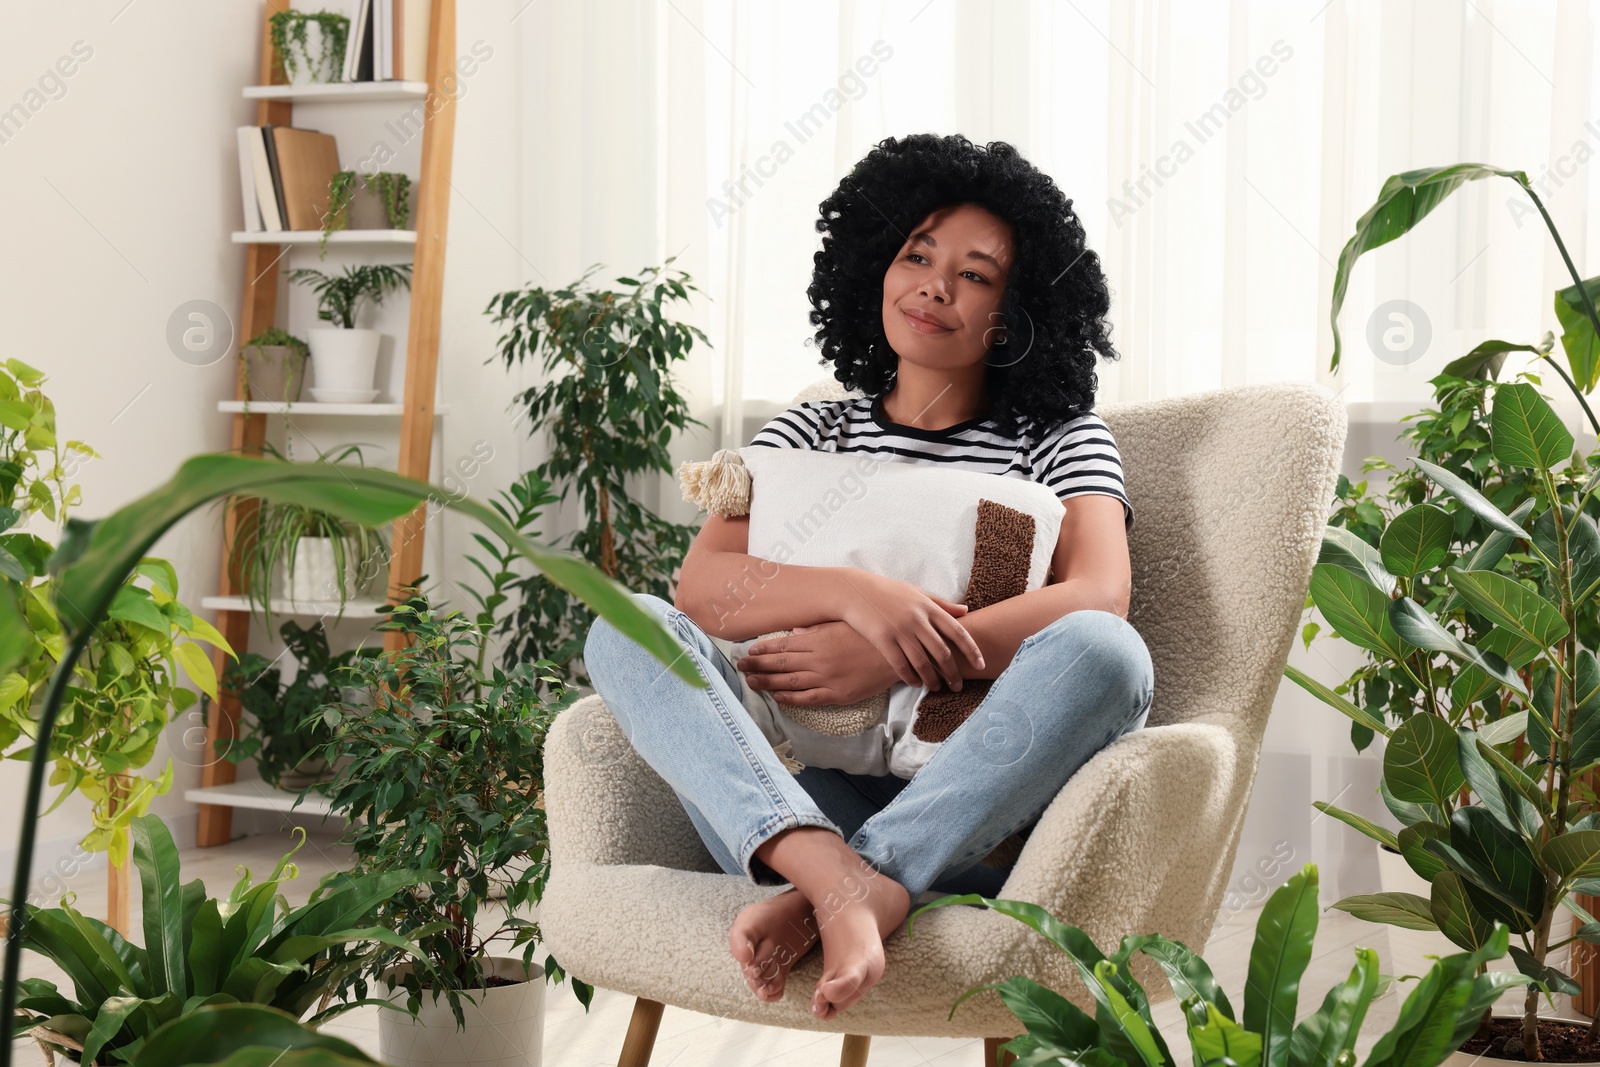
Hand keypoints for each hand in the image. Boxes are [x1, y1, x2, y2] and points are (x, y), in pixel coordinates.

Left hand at [738, 619, 939, 706]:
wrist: (900, 653)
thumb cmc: (871, 634)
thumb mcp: (842, 624)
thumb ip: (816, 628)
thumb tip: (794, 630)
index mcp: (819, 639)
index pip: (783, 645)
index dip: (763, 650)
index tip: (748, 652)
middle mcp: (819, 659)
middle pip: (780, 664)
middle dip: (757, 666)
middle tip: (739, 668)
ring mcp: (827, 678)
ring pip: (789, 682)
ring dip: (767, 683)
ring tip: (750, 683)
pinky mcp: (838, 695)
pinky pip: (808, 699)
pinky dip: (790, 698)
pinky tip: (776, 696)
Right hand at [831, 570, 983, 691]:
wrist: (854, 591)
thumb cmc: (888, 592)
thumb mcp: (917, 593)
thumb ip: (942, 604)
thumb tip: (966, 611)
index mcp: (928, 607)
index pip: (958, 632)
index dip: (972, 651)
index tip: (982, 665)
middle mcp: (917, 620)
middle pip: (942, 653)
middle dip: (952, 673)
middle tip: (958, 687)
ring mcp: (900, 631)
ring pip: (923, 663)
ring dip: (932, 680)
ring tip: (936, 688)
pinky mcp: (883, 640)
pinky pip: (901, 665)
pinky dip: (910, 677)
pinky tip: (914, 684)